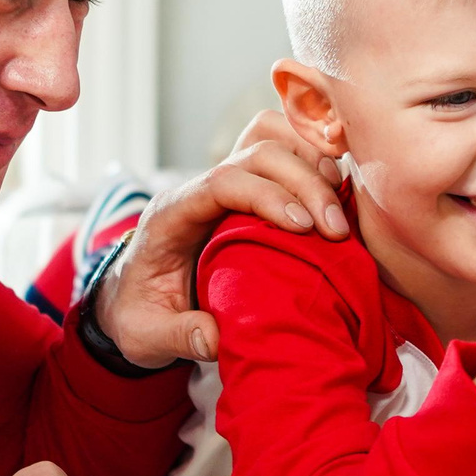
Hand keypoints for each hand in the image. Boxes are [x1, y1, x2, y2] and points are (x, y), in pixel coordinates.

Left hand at [93, 111, 345, 366]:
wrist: (135, 296)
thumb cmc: (141, 312)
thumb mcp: (145, 334)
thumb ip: (176, 336)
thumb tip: (214, 338)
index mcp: (171, 214)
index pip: (222, 182)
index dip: (267, 195)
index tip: (304, 226)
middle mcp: (199, 187)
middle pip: (257, 152)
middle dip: (304, 182)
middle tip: (336, 229)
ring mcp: (225, 181)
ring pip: (271, 137)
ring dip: (312, 163)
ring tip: (340, 207)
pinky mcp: (247, 186)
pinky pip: (282, 149)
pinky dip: (313, 161)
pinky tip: (337, 197)